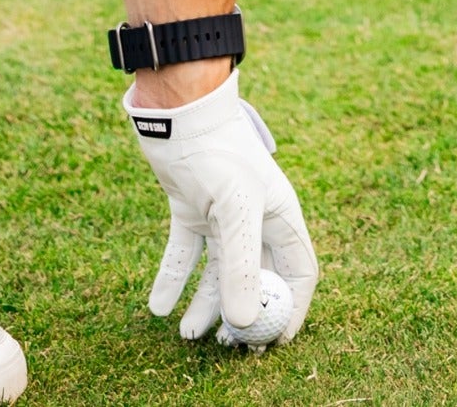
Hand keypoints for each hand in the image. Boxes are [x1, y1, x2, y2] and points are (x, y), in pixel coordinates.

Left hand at [126, 73, 318, 345]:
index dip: (290, 308)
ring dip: (205, 304)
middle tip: (226, 346)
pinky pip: (184, 254)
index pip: (297, 271)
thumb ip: (241, 267)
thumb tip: (245, 323)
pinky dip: (173, 280)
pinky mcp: (189, 209)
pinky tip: (158, 307)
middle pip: (255, 278)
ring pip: (217, 272)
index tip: (273, 342)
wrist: (180, 111)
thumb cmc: (219, 152)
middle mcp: (253, 219)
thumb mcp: (235, 211)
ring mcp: (220, 215)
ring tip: (187, 334)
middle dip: (243, 315)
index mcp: (278, 216)